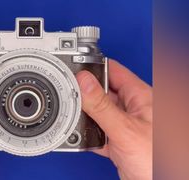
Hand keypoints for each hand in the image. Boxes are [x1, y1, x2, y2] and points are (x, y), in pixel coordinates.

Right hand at [76, 60, 151, 179]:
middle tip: (69, 96)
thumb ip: (102, 105)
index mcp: (140, 97)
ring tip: (74, 118)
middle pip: (103, 92)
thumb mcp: (125, 129)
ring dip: (86, 116)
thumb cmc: (159, 160)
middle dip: (85, 94)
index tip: (75, 68)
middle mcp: (133, 109)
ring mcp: (125, 125)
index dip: (95, 67)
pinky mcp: (119, 142)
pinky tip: (82, 138)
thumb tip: (83, 82)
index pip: (113, 71)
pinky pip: (98, 132)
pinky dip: (88, 135)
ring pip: (99, 113)